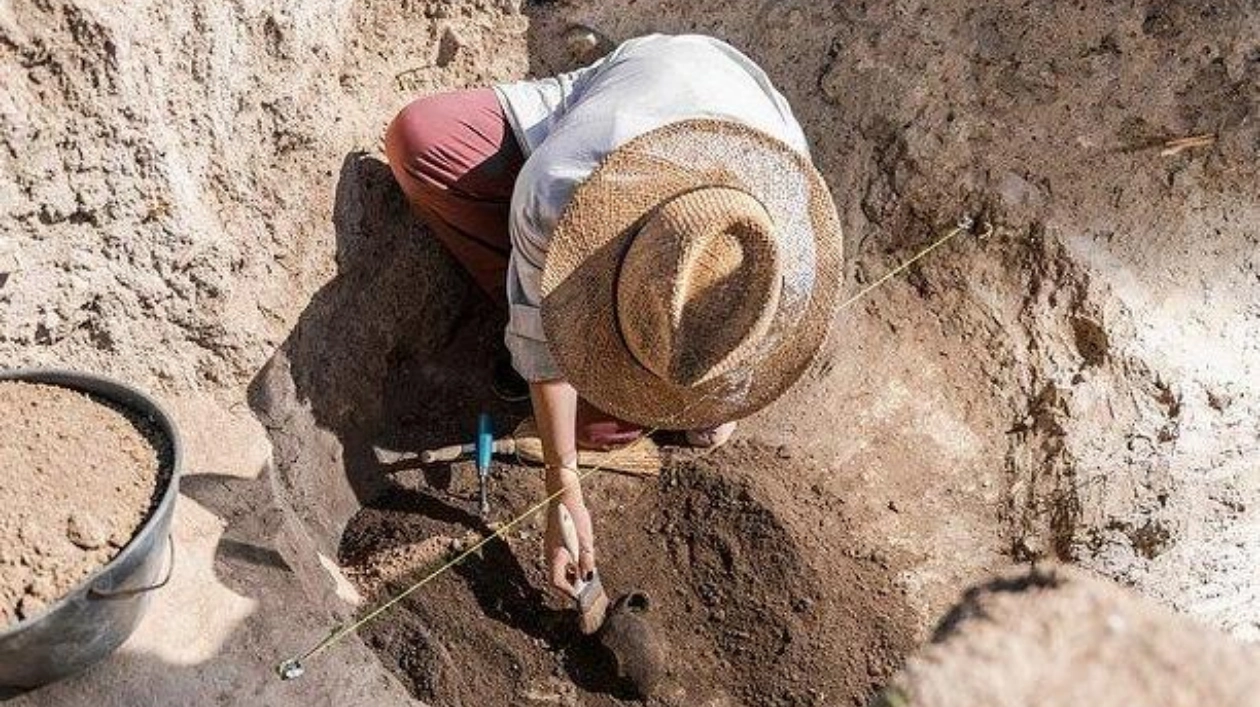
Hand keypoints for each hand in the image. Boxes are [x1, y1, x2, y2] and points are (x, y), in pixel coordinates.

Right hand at [544, 465, 595, 598]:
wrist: (563, 496)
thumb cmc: (574, 516)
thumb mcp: (585, 540)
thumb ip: (587, 560)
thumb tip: (588, 577)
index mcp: (556, 556)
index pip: (557, 583)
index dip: (569, 591)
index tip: (581, 594)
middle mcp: (549, 554)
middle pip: (557, 578)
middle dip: (570, 584)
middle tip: (585, 586)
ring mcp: (549, 547)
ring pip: (558, 568)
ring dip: (570, 574)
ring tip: (585, 572)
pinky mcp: (553, 542)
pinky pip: (559, 559)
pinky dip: (568, 564)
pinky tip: (580, 559)